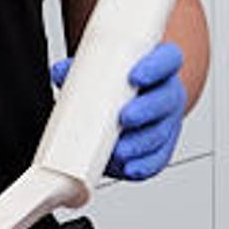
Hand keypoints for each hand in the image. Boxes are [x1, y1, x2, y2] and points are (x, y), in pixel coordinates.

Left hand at [63, 38, 190, 180]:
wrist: (133, 100)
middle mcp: (169, 92)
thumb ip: (81, 70)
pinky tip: (129, 169)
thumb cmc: (119, 82)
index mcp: (161, 66)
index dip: (156, 67)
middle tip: (124, 118)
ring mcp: (168, 120)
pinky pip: (159, 158)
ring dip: (142, 143)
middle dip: (147, 110)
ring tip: (120, 151)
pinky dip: (144, 165)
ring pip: (162, 131)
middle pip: (167, 99)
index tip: (135, 77)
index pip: (169, 59)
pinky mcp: (163, 146)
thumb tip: (59, 72)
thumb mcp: (103, 70)